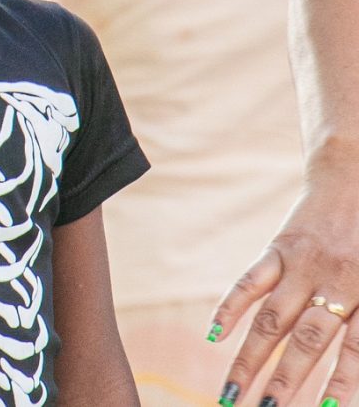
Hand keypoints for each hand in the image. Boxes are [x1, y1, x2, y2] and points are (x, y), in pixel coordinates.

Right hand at [212, 175, 358, 405]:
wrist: (356, 173)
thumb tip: (357, 353)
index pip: (355, 348)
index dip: (341, 382)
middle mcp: (335, 280)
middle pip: (306, 340)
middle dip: (284, 380)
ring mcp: (301, 265)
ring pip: (271, 319)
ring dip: (250, 359)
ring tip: (231, 392)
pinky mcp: (277, 249)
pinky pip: (250, 282)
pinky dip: (230, 307)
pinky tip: (214, 334)